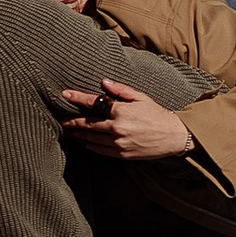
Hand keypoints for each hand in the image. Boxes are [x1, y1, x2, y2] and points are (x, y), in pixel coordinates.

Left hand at [61, 78, 197, 161]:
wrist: (173, 135)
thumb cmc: (157, 114)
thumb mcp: (141, 97)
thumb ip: (120, 90)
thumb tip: (103, 82)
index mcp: (121, 111)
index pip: (94, 102)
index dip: (77, 98)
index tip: (65, 94)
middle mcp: (118, 127)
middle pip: (89, 124)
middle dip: (73, 121)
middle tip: (62, 120)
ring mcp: (119, 143)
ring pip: (92, 138)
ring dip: (80, 134)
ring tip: (71, 131)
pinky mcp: (123, 154)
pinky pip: (101, 150)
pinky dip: (91, 146)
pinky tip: (85, 143)